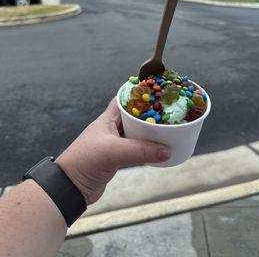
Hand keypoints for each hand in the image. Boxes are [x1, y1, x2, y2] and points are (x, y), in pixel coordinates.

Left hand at [56, 98, 170, 204]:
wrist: (70, 187)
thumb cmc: (84, 161)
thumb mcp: (114, 152)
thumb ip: (141, 150)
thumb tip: (166, 150)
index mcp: (107, 120)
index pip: (123, 100)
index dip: (137, 95)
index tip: (154, 93)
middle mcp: (110, 129)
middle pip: (133, 117)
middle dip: (148, 115)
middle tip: (165, 114)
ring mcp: (113, 144)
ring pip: (135, 134)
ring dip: (148, 134)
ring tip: (166, 131)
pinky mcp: (115, 158)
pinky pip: (135, 149)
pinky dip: (146, 149)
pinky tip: (156, 151)